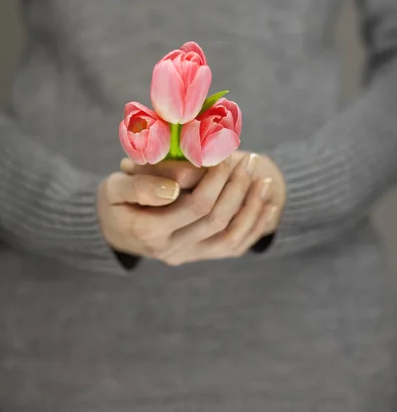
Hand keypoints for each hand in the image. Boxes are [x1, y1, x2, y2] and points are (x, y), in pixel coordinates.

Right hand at [97, 157, 256, 259]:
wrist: (113, 231)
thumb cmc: (114, 201)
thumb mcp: (114, 187)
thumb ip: (139, 186)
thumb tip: (173, 188)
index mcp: (150, 231)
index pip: (195, 205)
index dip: (215, 180)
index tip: (225, 155)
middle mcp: (171, 250)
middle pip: (216, 220)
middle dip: (237, 187)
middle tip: (248, 160)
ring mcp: (187, 256)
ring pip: (231, 238)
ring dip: (252, 207)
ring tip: (264, 179)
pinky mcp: (199, 256)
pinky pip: (234, 247)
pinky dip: (255, 226)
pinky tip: (269, 205)